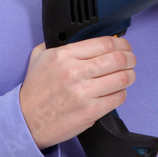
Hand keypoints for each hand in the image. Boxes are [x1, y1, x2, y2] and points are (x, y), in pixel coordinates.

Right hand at [19, 36, 136, 148]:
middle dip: (130, 58)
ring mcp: (83, 93)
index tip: (123, 45)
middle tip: (130, 60)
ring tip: (128, 75)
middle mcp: (74, 72)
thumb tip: (78, 36)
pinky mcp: (90, 112)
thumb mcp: (39, 57)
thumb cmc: (35, 91)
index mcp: (64, 56)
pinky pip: (118, 98)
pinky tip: (116, 91)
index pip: (104, 43)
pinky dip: (121, 93)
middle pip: (117, 59)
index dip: (120, 43)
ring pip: (122, 78)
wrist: (27, 120)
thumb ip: (56, 43)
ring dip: (130, 75)